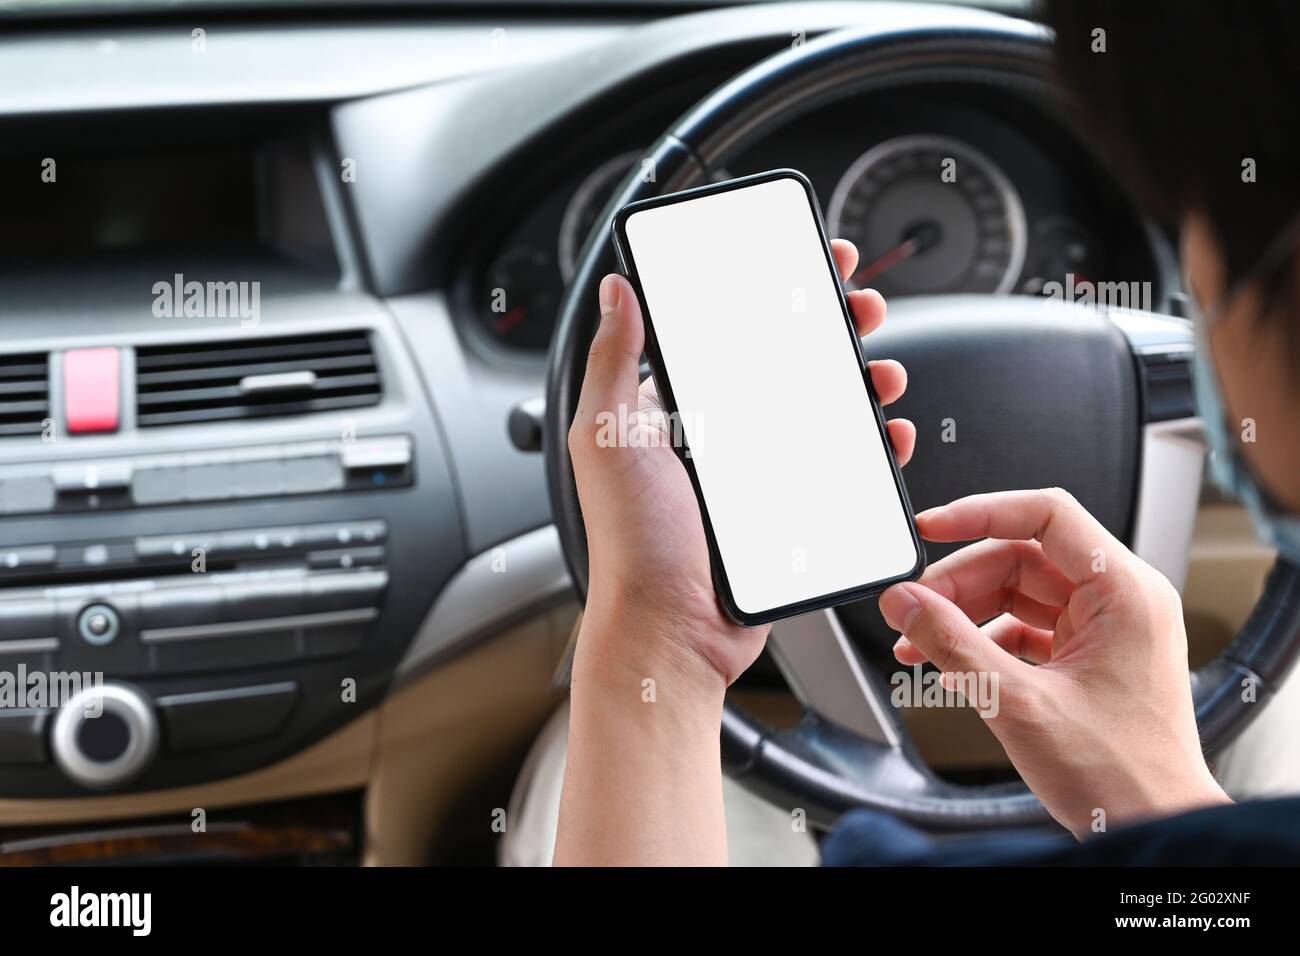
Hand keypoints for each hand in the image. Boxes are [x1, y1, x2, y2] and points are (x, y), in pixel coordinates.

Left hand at [568, 239, 914, 686]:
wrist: (670, 632)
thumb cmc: (631, 543)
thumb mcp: (609, 436)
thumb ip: (614, 360)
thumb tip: (617, 291)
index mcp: (670, 410)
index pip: (726, 333)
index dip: (768, 294)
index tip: (806, 265)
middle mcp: (715, 437)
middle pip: (783, 363)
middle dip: (828, 328)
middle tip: (858, 307)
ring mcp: (754, 476)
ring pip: (819, 411)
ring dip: (858, 381)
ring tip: (880, 371)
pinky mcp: (787, 512)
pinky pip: (837, 467)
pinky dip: (869, 445)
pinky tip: (886, 432)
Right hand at [879, 488, 1229, 836]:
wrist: (1153, 827)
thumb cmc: (1122, 776)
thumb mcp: (1017, 702)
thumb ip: (952, 643)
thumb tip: (905, 602)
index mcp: (1126, 593)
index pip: (1047, 515)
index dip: (981, 512)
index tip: (932, 525)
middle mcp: (1121, 602)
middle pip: (1023, 556)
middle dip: (960, 582)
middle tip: (912, 607)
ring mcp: (1105, 630)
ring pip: (1018, 592)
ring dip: (964, 613)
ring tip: (919, 639)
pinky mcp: (1088, 657)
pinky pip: (1025, 627)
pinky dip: (983, 640)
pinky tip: (946, 661)